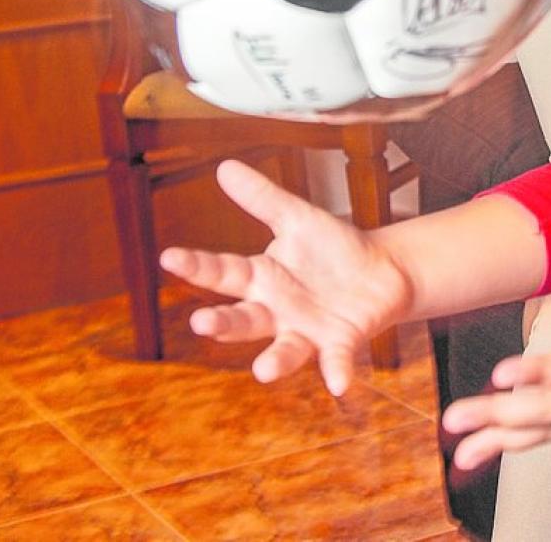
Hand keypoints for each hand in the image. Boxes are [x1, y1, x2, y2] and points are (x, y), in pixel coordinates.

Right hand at [159, 160, 412, 393]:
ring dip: (275, 362)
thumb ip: (263, 198)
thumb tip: (224, 166)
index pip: (222, 272)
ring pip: (284, 349)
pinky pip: (335, 359)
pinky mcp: (340, 342)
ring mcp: (306, 331)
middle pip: (244, 319)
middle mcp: (276, 311)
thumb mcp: (297, 218)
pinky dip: (336, 371)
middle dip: (224, 323)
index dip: (196, 265)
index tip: (168, 257)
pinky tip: (339, 383)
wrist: (382, 271)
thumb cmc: (332, 248)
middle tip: (202, 323)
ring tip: (263, 372)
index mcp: (262, 278)